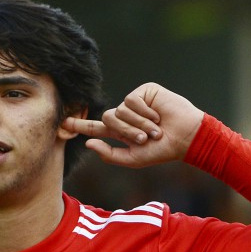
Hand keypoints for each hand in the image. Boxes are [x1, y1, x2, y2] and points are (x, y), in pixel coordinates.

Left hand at [61, 83, 203, 167]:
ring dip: (138, 124)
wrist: (185, 136)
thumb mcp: (133, 159)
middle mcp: (125, 116)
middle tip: (145, 138)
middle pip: (107, 120)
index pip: (96, 128)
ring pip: (119, 111)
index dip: (80, 125)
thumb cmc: (162, 150)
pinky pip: (131, 101)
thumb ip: (110, 154)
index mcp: (121, 132)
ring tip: (155, 129)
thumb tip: (88, 143)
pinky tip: (157, 116)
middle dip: (125, 131)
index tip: (64, 123)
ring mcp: (134, 103)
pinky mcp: (143, 92)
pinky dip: (144, 112)